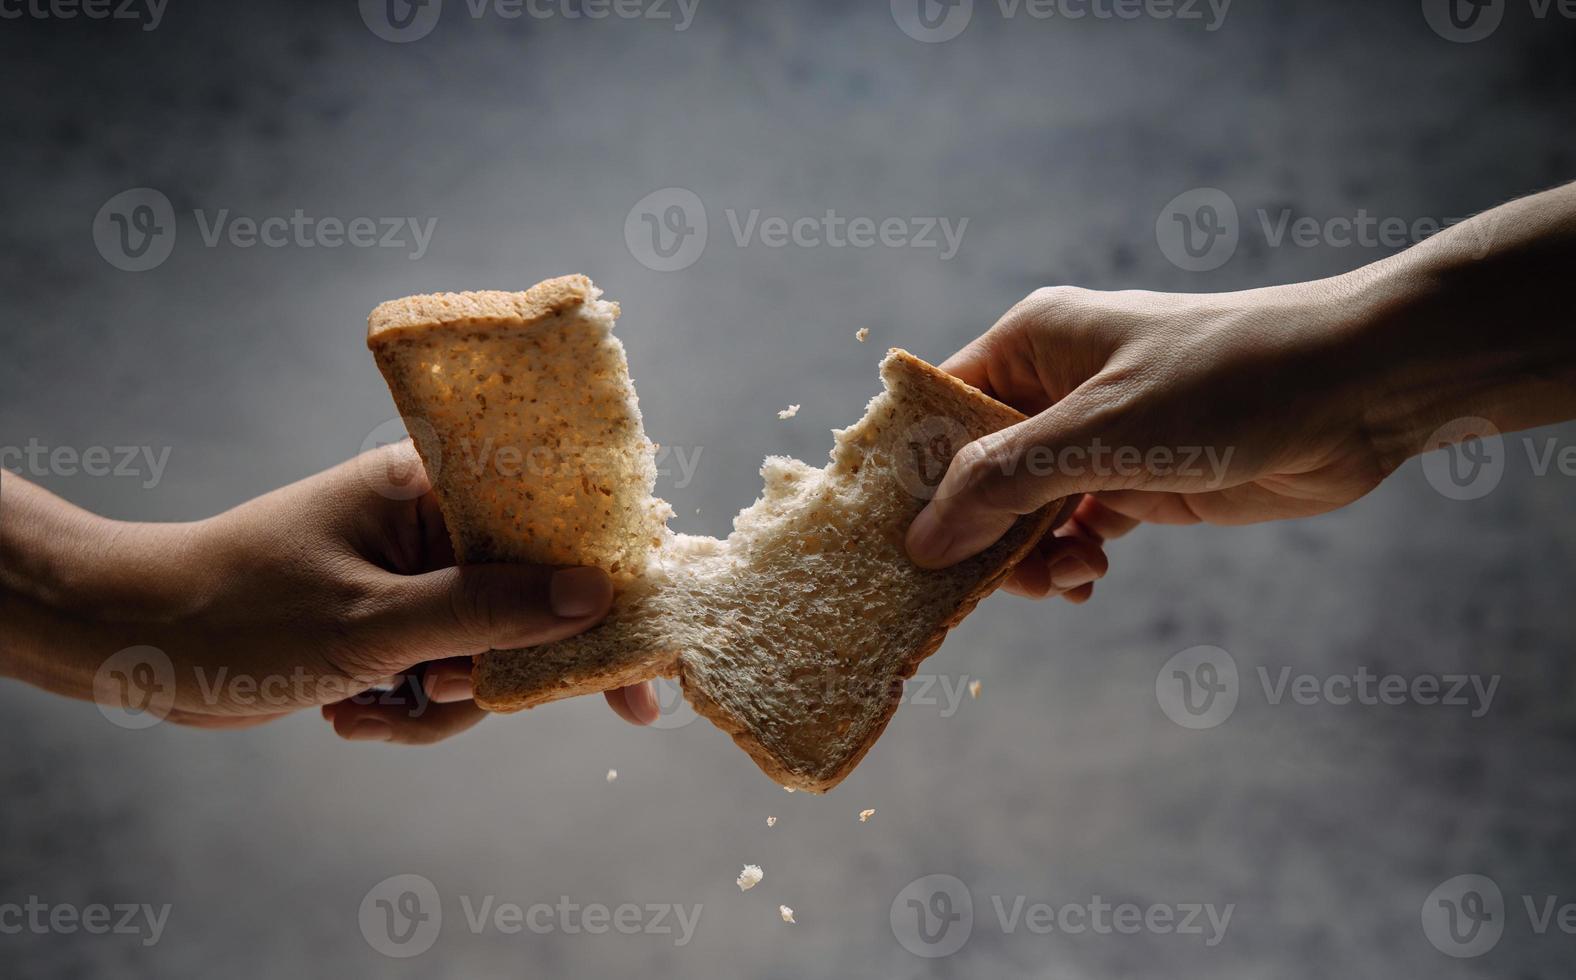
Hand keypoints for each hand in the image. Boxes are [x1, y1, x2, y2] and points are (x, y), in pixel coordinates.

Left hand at [0, 441, 658, 742]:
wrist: (138, 643)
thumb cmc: (243, 609)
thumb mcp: (374, 621)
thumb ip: (490, 610)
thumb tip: (595, 598)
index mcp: (433, 488)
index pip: (554, 518)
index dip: (608, 581)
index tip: (642, 657)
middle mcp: (436, 527)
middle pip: (533, 599)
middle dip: (497, 667)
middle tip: (455, 695)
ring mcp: (418, 581)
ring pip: (491, 654)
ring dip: (439, 701)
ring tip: (367, 707)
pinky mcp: (397, 629)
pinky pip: (447, 679)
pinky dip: (409, 713)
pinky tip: (349, 717)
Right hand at [909, 183, 1575, 569]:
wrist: (1358, 388)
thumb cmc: (1224, 382)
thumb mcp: (1100, 432)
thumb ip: (1003, 483)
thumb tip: (921, 541)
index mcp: (1029, 346)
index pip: (939, 412)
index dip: (912, 478)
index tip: (898, 547)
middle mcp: (1053, 389)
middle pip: (975, 474)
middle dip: (977, 533)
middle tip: (988, 586)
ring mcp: (1096, 438)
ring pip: (1022, 511)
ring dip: (1027, 555)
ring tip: (1070, 575)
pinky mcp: (1138, 480)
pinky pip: (1072, 529)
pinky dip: (1070, 559)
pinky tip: (1089, 576)